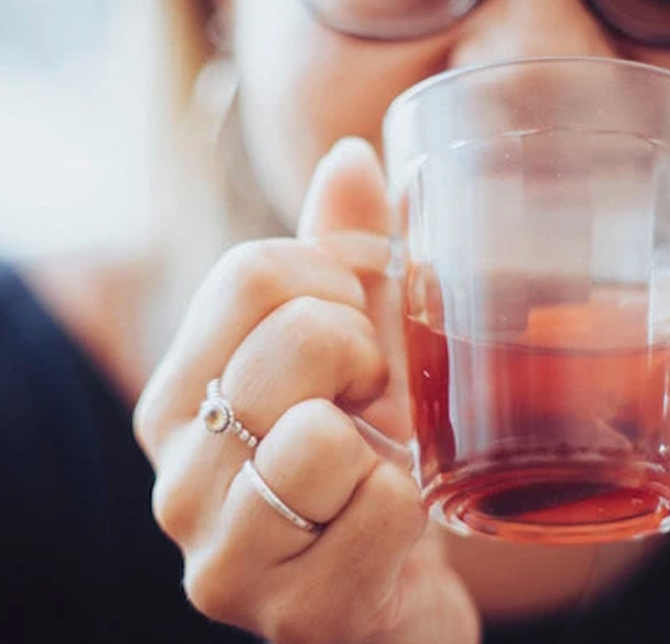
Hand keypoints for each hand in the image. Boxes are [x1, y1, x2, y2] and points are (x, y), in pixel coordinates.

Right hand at [134, 139, 479, 643]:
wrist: (390, 589)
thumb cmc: (365, 457)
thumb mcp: (355, 349)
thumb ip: (345, 256)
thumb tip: (353, 152)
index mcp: (181, 391)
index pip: (253, 271)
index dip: (337, 286)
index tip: (354, 335)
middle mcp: (177, 472)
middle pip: (296, 338)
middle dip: (367, 359)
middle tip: (368, 406)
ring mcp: (223, 554)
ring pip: (321, 435)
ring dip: (383, 443)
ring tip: (372, 469)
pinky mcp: (291, 615)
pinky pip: (381, 508)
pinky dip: (411, 508)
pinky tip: (387, 531)